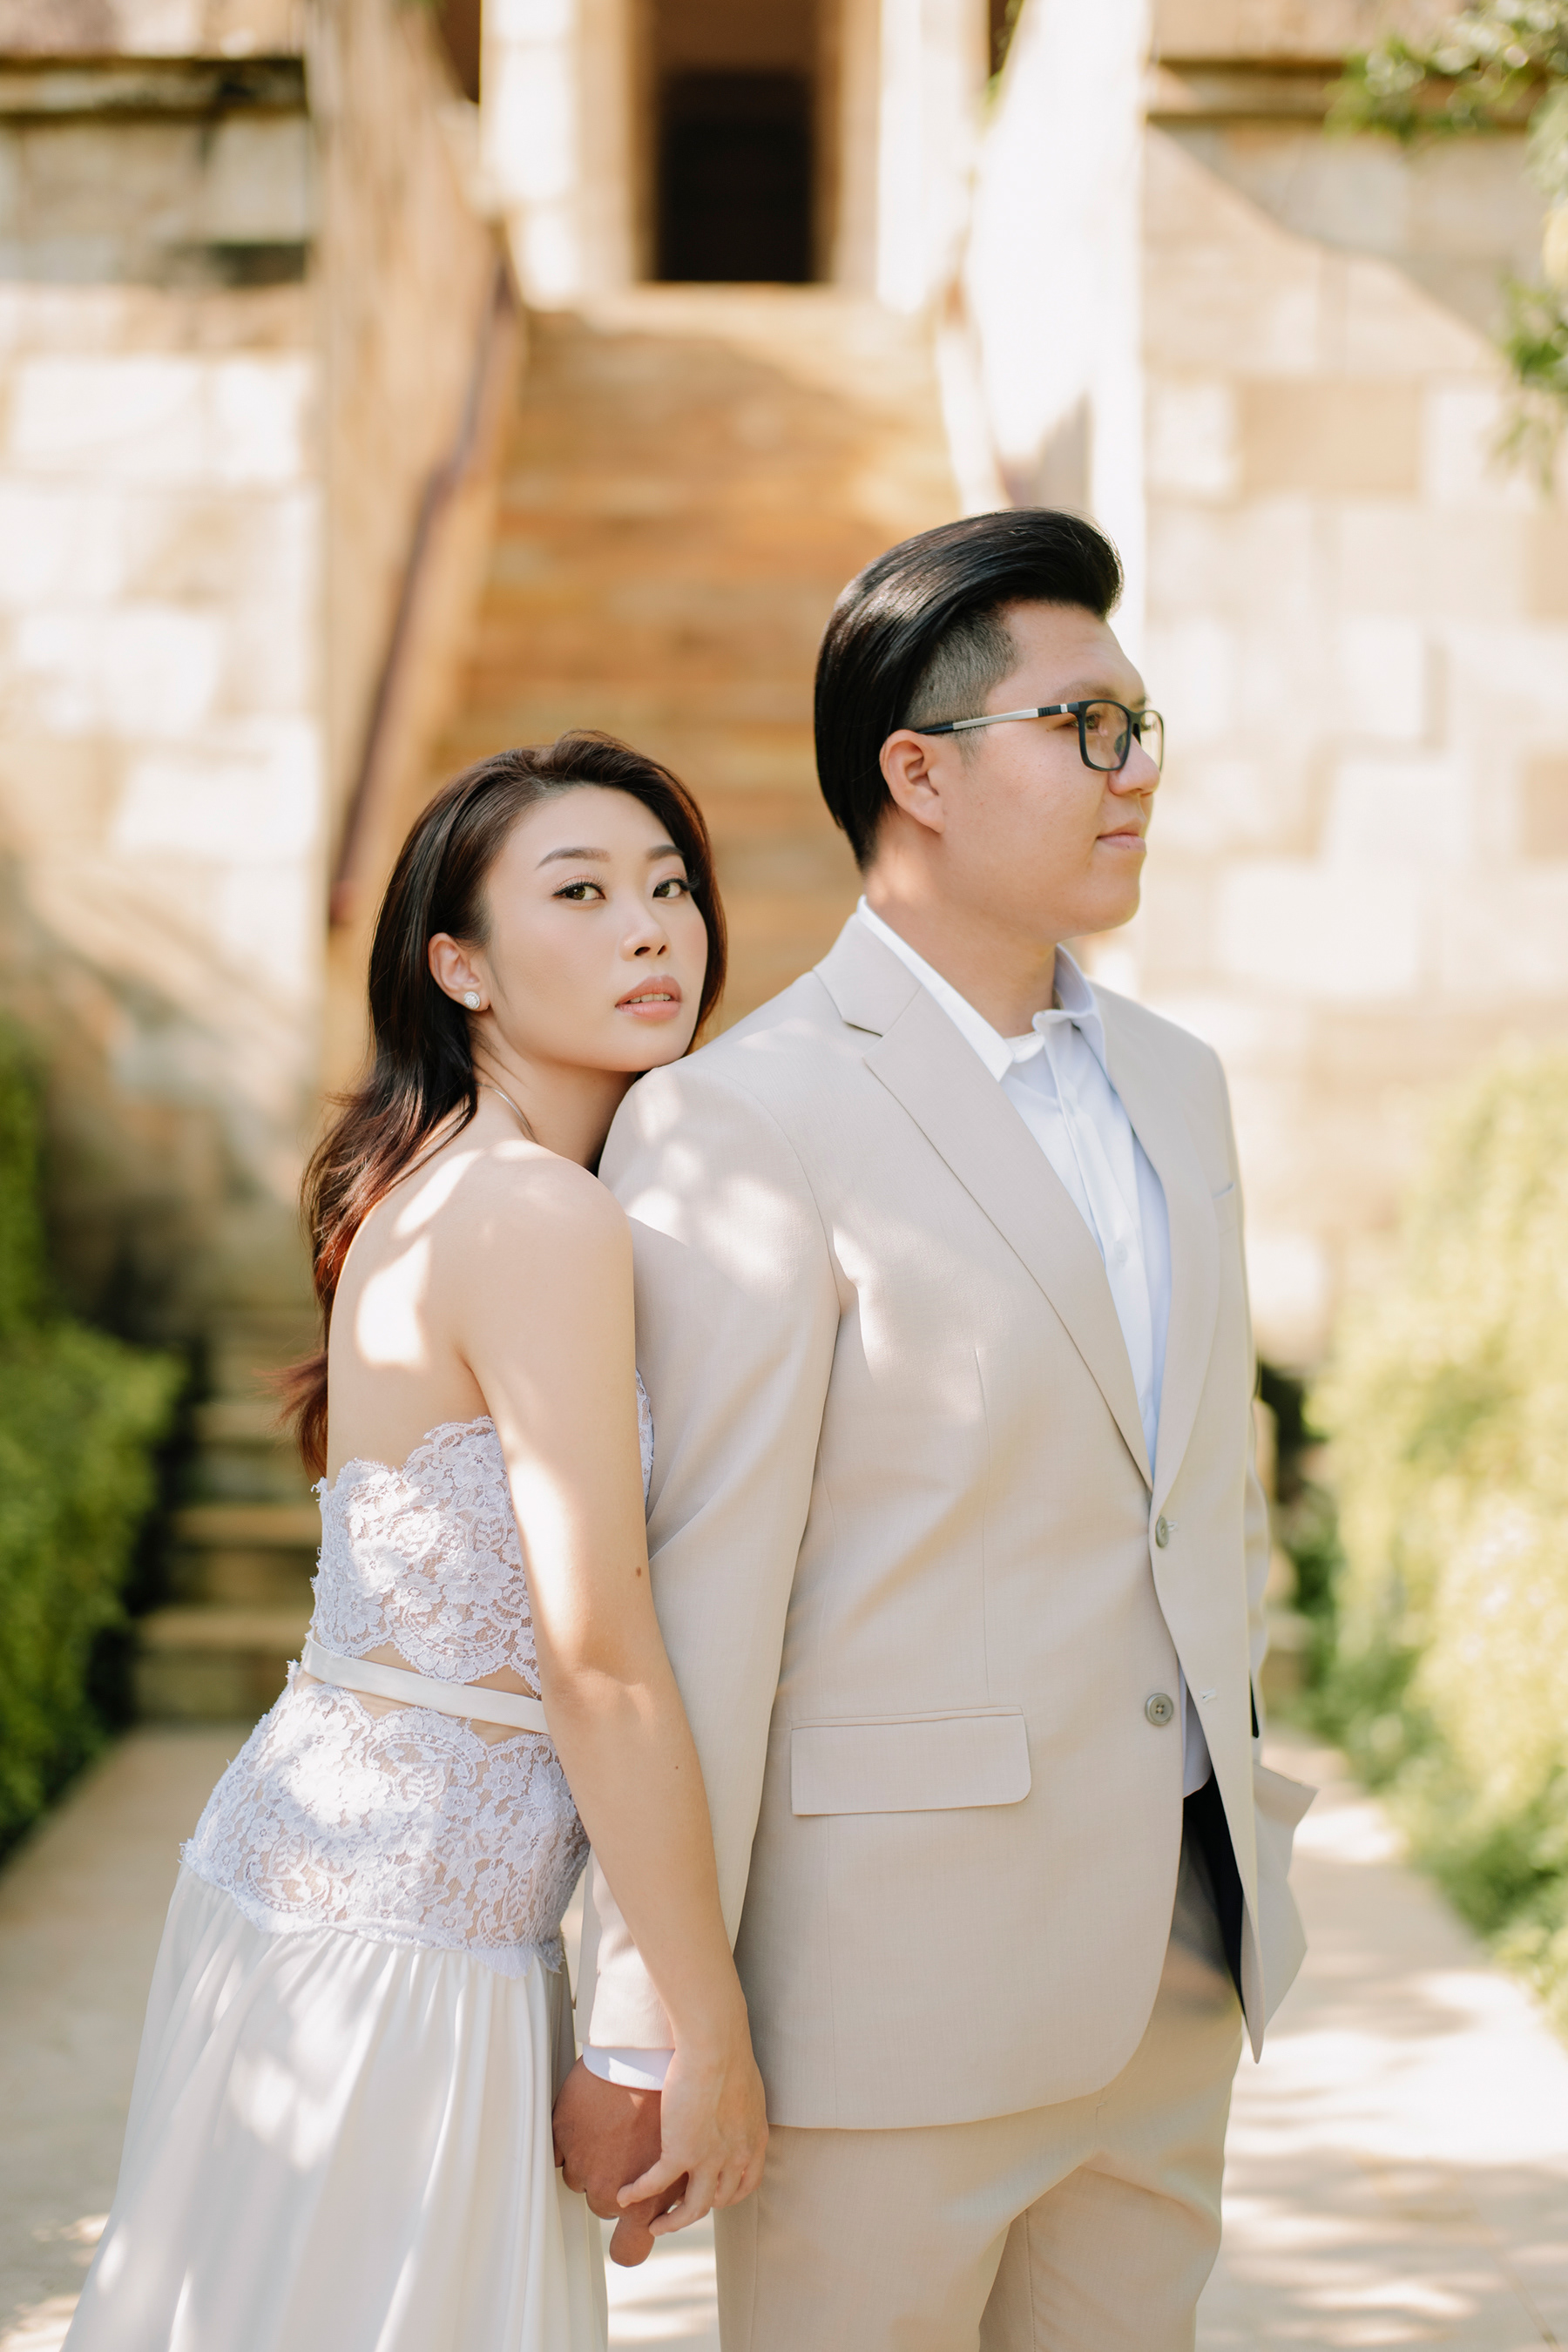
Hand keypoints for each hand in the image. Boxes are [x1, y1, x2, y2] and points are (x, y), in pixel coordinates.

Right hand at [552, 2063, 676, 2266]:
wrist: (648, 2055)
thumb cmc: (672, 2102)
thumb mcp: (686, 2155)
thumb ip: (675, 2188)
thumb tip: (673, 2201)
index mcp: (643, 2202)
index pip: (627, 2249)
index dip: (630, 2240)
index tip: (630, 2230)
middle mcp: (607, 2191)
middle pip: (603, 2206)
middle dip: (614, 2182)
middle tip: (628, 2147)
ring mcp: (581, 2164)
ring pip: (581, 2178)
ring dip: (592, 2160)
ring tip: (612, 2126)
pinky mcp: (562, 2137)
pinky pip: (562, 2153)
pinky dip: (572, 2141)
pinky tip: (592, 2119)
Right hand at [616, 2027, 767, 2240]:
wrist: (715, 2044)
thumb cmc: (729, 2052)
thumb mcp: (746, 2088)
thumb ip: (740, 2109)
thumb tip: (730, 2106)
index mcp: (754, 2141)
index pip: (745, 2184)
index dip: (726, 2195)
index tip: (712, 2195)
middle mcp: (736, 2157)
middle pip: (718, 2201)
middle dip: (698, 2208)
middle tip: (678, 2210)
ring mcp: (709, 2159)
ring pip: (691, 2210)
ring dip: (671, 2223)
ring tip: (654, 2226)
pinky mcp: (680, 2152)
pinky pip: (655, 2183)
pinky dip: (638, 2193)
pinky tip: (624, 2195)